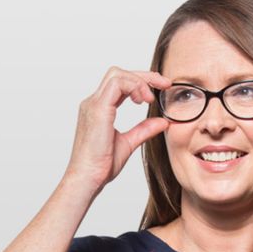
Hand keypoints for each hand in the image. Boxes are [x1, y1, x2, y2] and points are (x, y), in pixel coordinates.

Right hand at [63, 67, 171, 195]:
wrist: (88, 177)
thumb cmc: (101, 165)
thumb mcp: (129, 143)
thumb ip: (145, 129)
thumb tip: (163, 122)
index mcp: (99, 108)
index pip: (120, 83)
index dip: (142, 81)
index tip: (161, 87)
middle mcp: (93, 103)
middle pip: (119, 73)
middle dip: (144, 75)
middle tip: (164, 83)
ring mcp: (93, 105)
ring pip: (117, 74)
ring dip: (140, 81)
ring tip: (151, 99)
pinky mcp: (97, 110)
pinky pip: (116, 84)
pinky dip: (134, 87)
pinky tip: (145, 100)